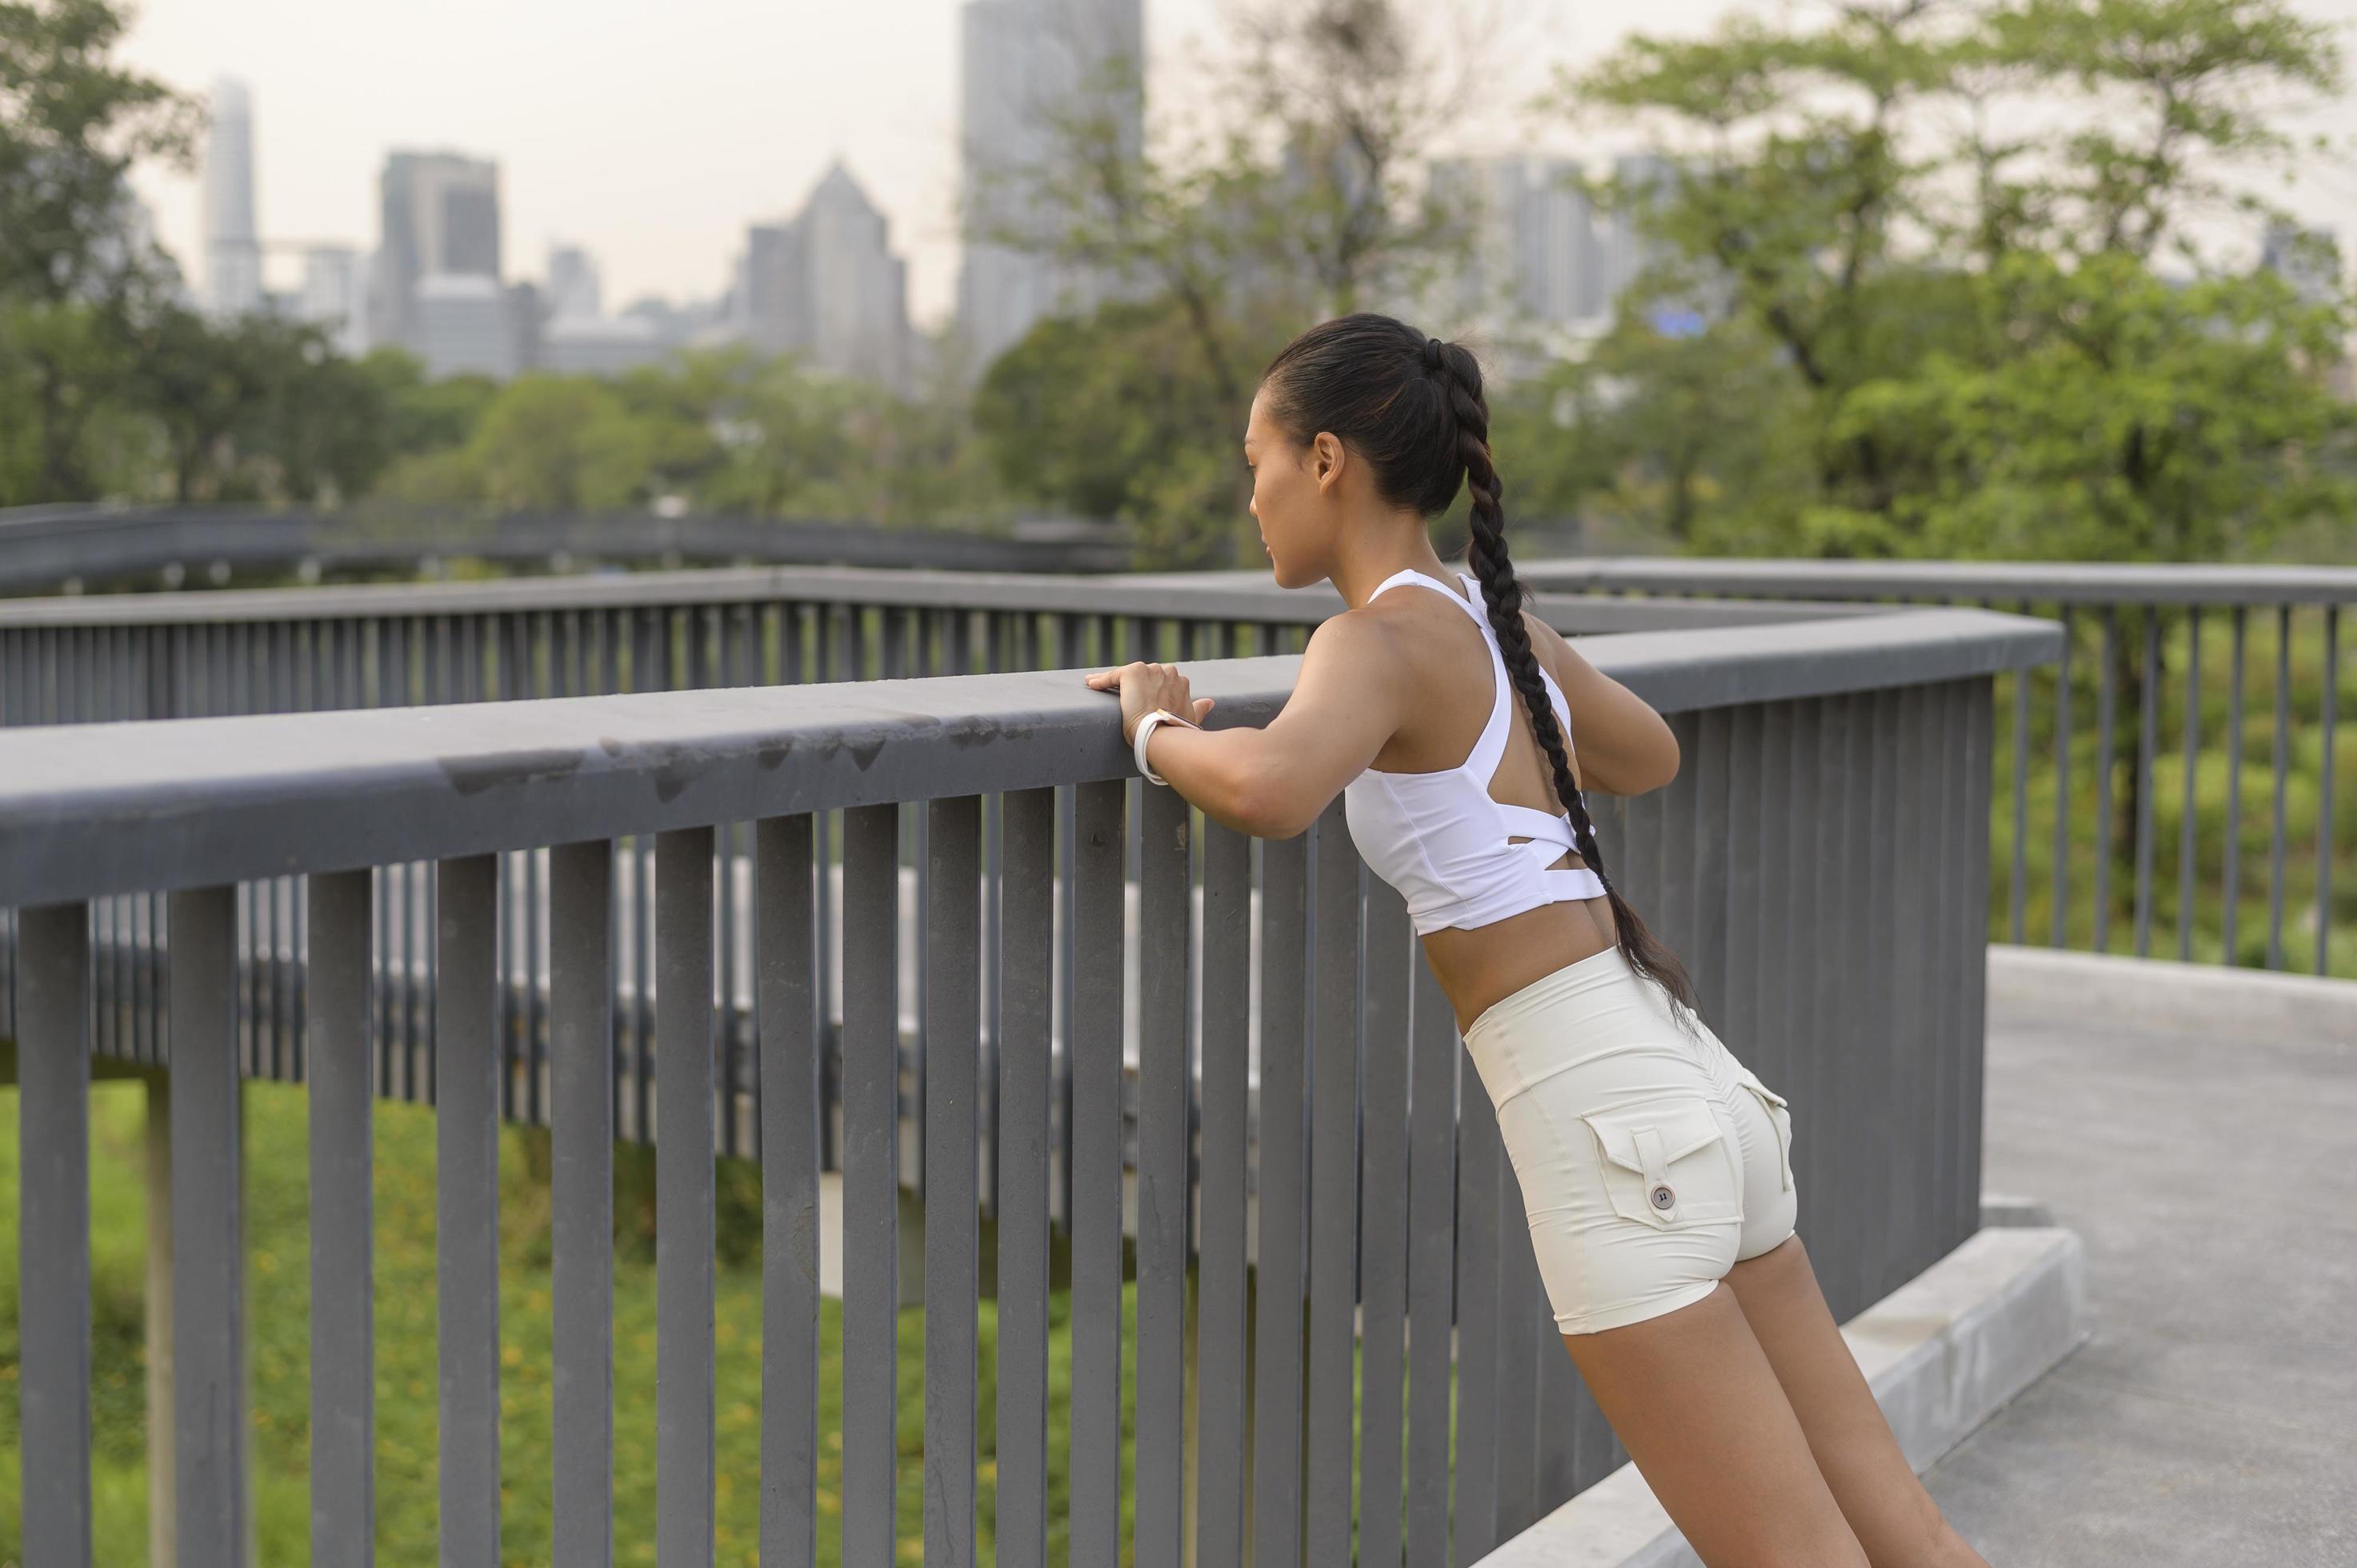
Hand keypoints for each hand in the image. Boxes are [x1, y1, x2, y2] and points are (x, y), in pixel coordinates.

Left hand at [1082, 661, 1215, 744]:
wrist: (1161, 734)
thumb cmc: (1176, 731)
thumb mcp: (1189, 718)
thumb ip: (1199, 708)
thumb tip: (1210, 702)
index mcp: (1180, 680)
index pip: (1160, 681)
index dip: (1149, 691)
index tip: (1141, 700)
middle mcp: (1167, 671)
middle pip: (1144, 676)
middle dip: (1134, 686)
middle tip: (1121, 700)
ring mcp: (1150, 670)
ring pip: (1127, 675)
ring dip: (1115, 682)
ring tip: (1100, 690)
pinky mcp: (1132, 673)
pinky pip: (1113, 676)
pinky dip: (1101, 680)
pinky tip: (1091, 685)